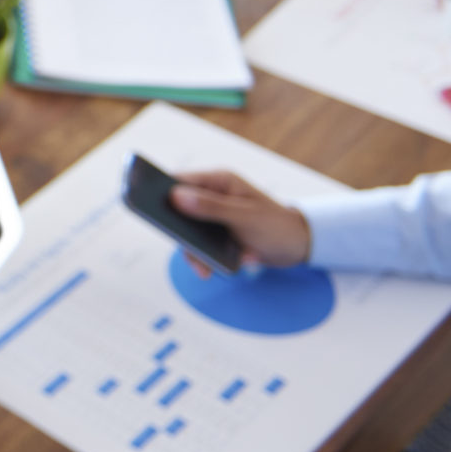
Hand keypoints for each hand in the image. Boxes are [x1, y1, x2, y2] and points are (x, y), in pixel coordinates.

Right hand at [168, 171, 312, 270]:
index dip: (160, 193)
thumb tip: (175, 196)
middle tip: (189, 252)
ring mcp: (213, 217)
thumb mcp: (244, 216)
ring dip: (199, 253)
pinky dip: (212, 259)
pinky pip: (200, 248)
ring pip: (187, 234)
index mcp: (218, 181)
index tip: (149, 209)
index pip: (178, 181)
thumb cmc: (276, 225)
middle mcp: (212, 196)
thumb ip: (210, 206)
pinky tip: (242, 261)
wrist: (300, 247)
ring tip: (210, 269)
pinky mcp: (217, 235)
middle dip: (182, 235)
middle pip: (178, 211)